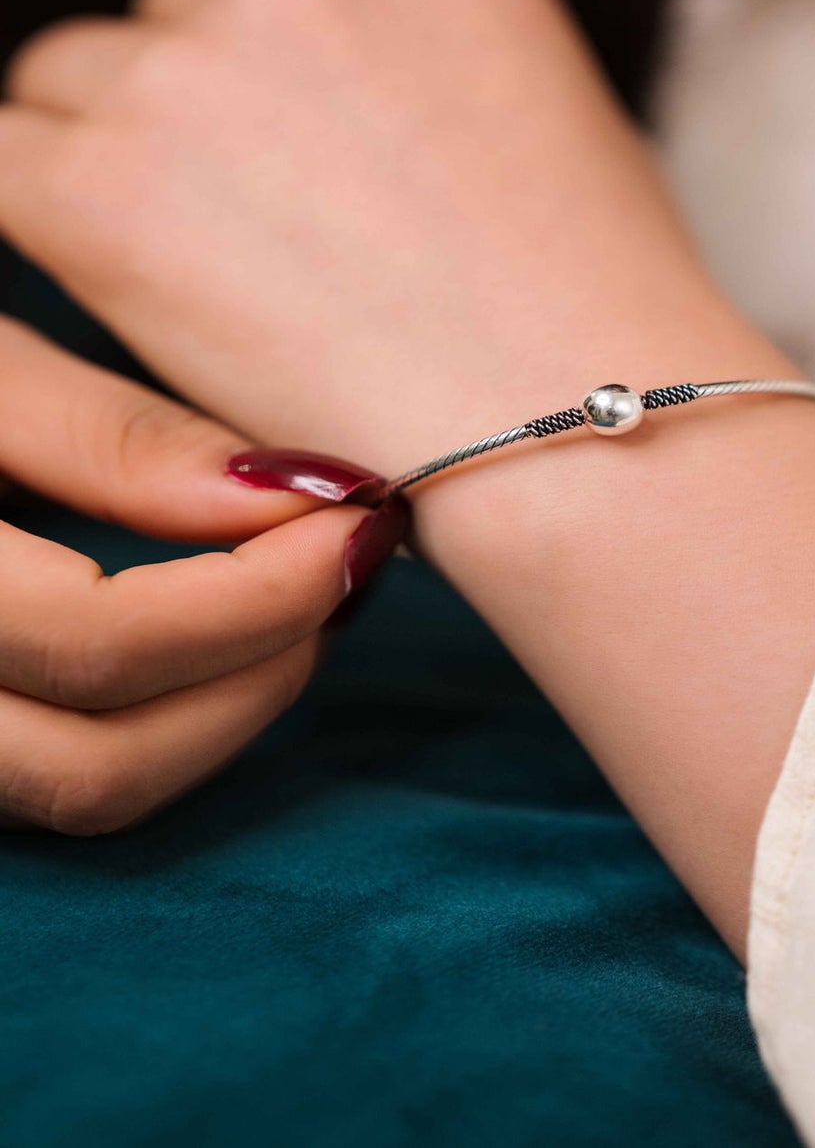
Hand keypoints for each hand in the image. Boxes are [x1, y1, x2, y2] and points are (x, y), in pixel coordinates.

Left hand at [0, 0, 760, 478]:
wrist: (580, 434)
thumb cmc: (598, 328)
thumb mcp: (564, 141)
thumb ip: (442, 83)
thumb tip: (358, 122)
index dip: (284, 93)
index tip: (306, 179)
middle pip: (180, 21)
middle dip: (205, 124)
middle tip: (270, 250)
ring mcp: (195, 63)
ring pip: (81, 86)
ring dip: (125, 175)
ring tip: (228, 296)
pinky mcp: (104, 176)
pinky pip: (9, 165)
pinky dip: (58, 228)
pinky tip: (142, 302)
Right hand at [0, 315, 400, 832]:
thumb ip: (111, 435)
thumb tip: (296, 492)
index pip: (95, 642)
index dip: (257, 593)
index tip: (356, 513)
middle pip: (91, 766)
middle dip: (257, 674)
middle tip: (343, 568)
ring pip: (75, 791)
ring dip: (220, 712)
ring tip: (295, 604)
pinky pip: (47, 772)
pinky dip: (158, 721)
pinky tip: (214, 639)